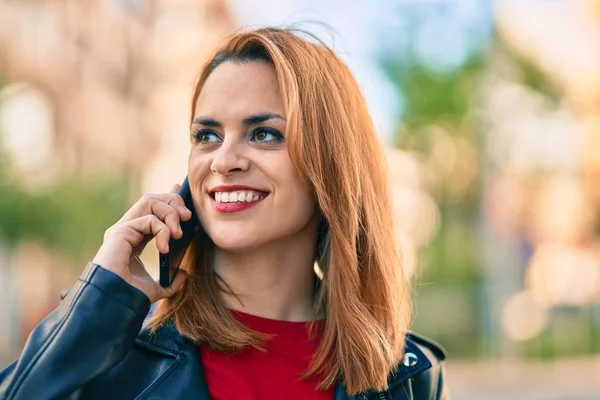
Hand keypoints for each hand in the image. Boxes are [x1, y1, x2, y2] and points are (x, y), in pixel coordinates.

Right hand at [92, 184, 191, 302]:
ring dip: (170, 213)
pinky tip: (164, 248)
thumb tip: (185, 274)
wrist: (115, 303)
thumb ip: (171, 281)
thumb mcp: (157, 288)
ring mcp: (122, 229)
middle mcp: (127, 229)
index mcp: (134, 237)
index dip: (167, 197)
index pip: (152, 209)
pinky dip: (162, 230)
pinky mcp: (120, 232)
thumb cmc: (130, 296)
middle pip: (151, 199)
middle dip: (173, 202)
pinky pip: (149, 219)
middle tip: (188, 217)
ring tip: (177, 234)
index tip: (178, 188)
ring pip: (149, 202)